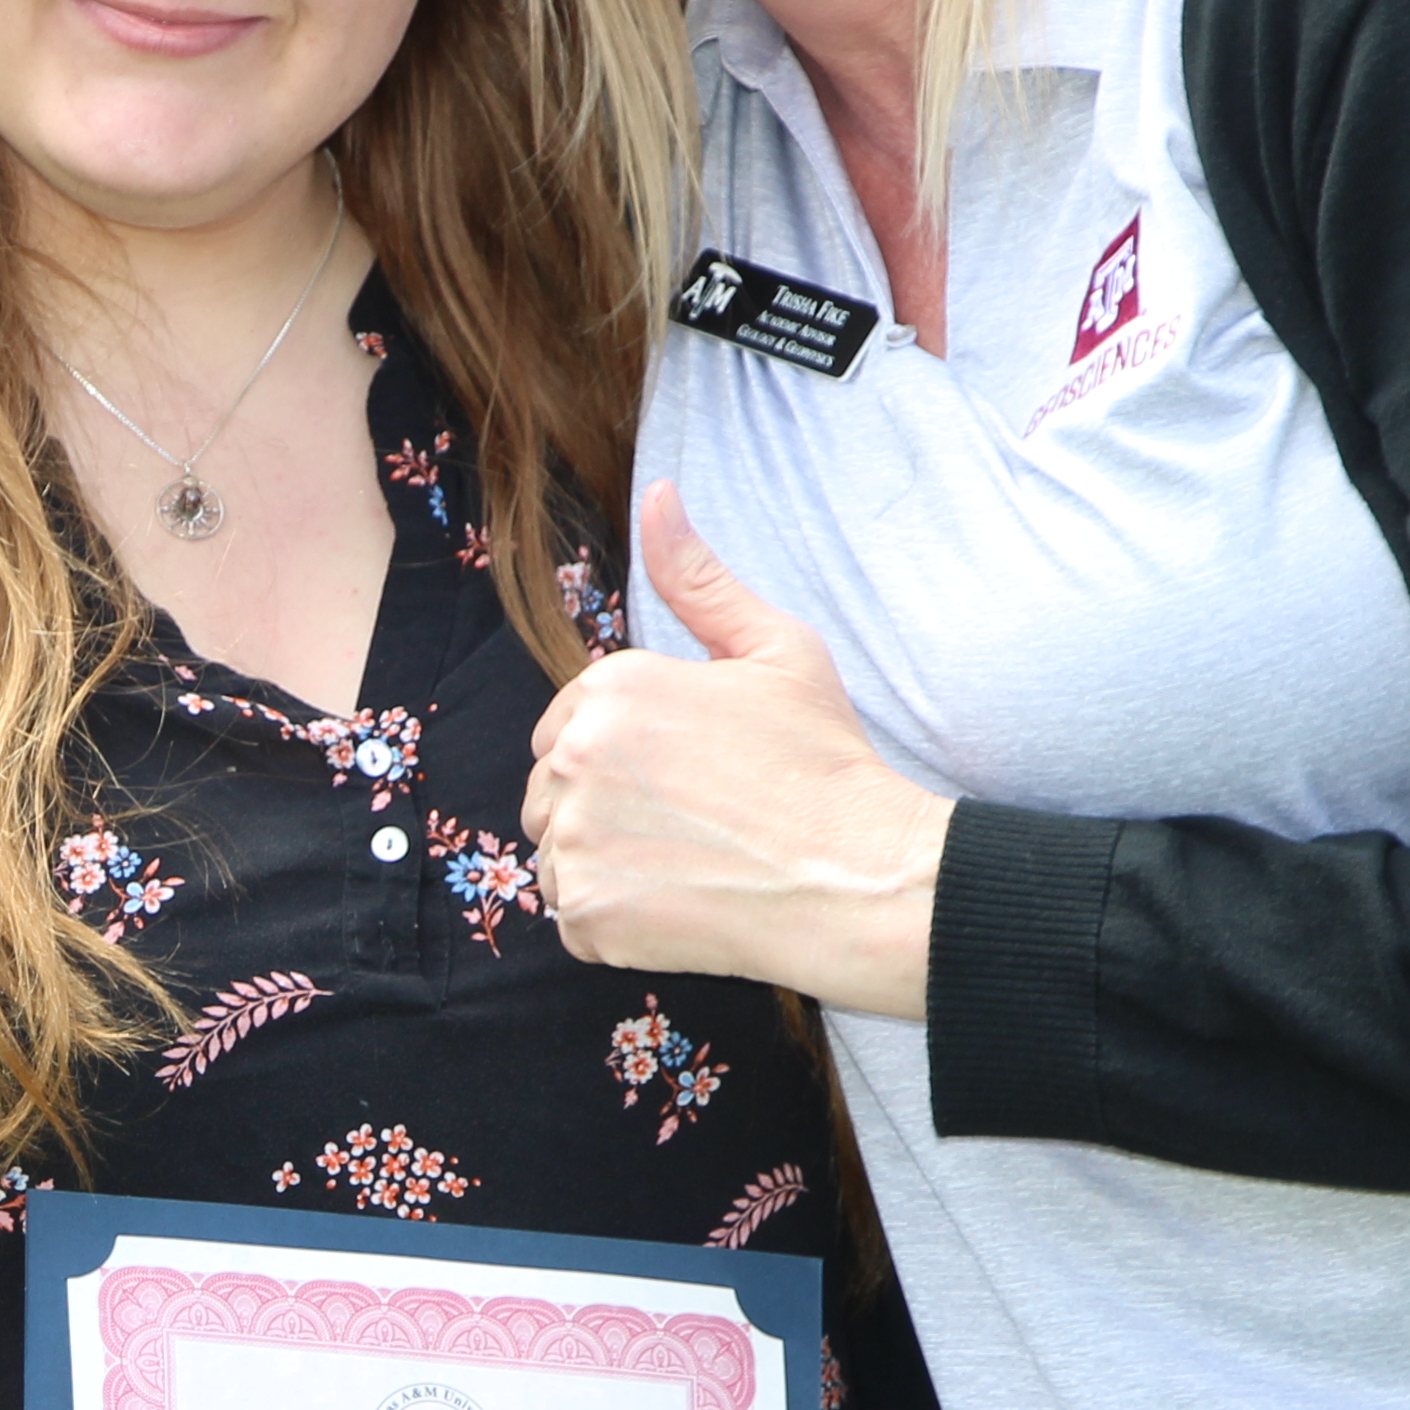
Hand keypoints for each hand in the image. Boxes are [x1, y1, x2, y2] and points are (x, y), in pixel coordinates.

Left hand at [524, 483, 950, 1016]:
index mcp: (612, 688)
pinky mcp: (585, 912)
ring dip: (606, 859)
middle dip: (605, 801)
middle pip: (553, 785)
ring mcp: (575, 839)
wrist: (855, 877)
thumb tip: (657, 492)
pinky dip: (614, 917)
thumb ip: (698, 577)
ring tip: (688, 860)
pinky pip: (572, 913)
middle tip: (694, 821)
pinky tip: (680, 904)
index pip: (570, 722)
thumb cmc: (823, 760)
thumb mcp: (774, 649)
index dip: (629, 751)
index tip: (690, 775)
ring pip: (559, 849)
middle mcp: (576, 756)